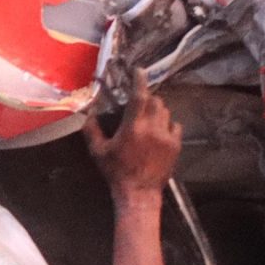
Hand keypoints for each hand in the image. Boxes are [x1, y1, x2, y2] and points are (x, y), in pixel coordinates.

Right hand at [86, 71, 182, 201]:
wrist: (139, 193)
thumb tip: (89, 115)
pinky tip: (159, 132)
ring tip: (148, 120)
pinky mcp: (176, 145)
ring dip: (157, 111)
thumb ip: (92, 131)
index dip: (139, 80)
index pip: (139, 96)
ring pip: (166, 111)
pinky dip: (168, 124)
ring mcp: (166, 136)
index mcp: (132, 127)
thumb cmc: (116, 172)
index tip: (139, 71)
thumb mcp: (98, 152)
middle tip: (139, 104)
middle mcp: (152, 128)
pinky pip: (175, 125)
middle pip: (155, 101)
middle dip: (147, 98)